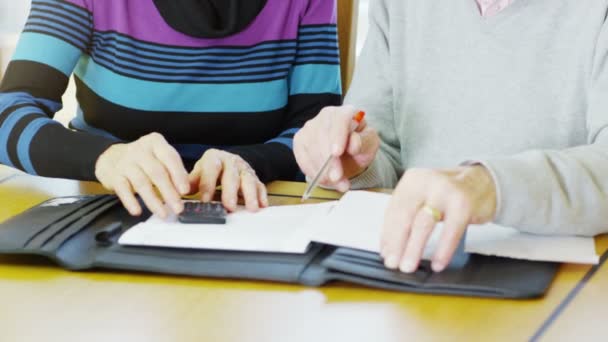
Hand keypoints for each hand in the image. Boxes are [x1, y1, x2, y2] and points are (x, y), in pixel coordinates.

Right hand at [95, 133, 189, 218]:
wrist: (112, 157)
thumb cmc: (144, 160)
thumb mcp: (160, 158)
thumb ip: (174, 171)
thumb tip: (187, 189)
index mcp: (156, 143)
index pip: (170, 158)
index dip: (178, 175)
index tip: (185, 191)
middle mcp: (140, 150)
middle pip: (157, 172)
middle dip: (169, 192)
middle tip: (178, 208)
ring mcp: (126, 162)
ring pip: (141, 183)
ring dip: (153, 201)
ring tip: (163, 213)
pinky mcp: (114, 175)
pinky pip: (123, 190)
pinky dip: (131, 201)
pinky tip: (137, 211)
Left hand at [188, 149, 267, 211]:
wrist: (228, 160)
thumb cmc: (211, 170)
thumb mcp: (198, 172)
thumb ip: (191, 182)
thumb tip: (179, 194)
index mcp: (213, 158)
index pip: (211, 169)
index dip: (208, 185)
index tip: (206, 200)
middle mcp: (230, 161)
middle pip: (232, 175)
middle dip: (231, 192)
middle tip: (230, 206)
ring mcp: (244, 168)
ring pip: (248, 179)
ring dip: (250, 195)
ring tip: (251, 208)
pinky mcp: (254, 177)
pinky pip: (260, 185)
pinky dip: (261, 195)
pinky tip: (262, 204)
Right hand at [294, 105, 379, 191]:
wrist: (349, 155)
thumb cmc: (361, 146)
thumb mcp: (370, 144)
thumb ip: (364, 142)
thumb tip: (353, 144)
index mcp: (346, 112)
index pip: (339, 120)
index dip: (337, 136)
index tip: (337, 154)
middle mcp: (326, 115)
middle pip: (322, 135)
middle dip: (328, 160)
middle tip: (337, 178)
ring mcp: (310, 127)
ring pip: (310, 147)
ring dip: (321, 170)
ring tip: (335, 182)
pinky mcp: (300, 140)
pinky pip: (301, 156)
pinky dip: (311, 171)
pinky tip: (323, 179)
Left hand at [381, 166, 496, 272]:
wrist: (484, 181)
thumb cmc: (447, 193)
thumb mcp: (423, 196)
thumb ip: (406, 215)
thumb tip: (389, 246)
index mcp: (412, 180)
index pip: (394, 210)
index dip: (387, 234)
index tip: (385, 254)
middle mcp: (427, 182)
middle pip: (405, 216)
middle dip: (396, 243)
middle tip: (393, 264)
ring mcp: (445, 192)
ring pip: (423, 223)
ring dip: (413, 248)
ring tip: (408, 266)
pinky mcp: (464, 204)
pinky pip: (450, 231)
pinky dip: (442, 250)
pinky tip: (437, 263)